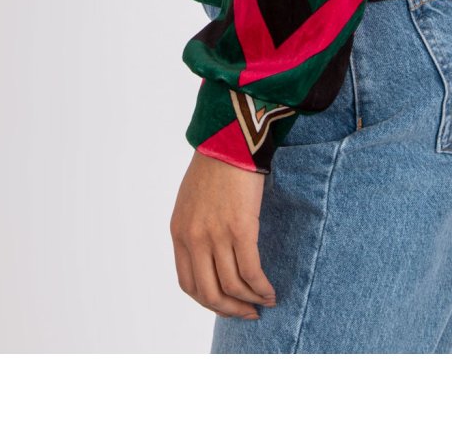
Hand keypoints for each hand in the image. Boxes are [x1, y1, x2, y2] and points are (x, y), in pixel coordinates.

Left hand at [170, 150, 277, 318]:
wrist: (230, 139)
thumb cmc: (216, 164)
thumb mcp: (192, 200)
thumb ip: (197, 228)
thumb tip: (213, 254)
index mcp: (180, 233)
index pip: (189, 284)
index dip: (209, 301)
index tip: (226, 305)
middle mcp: (195, 239)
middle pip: (209, 292)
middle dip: (230, 309)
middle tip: (248, 314)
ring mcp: (216, 235)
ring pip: (232, 286)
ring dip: (250, 301)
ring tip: (265, 302)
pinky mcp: (241, 228)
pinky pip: (251, 271)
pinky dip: (261, 287)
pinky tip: (271, 291)